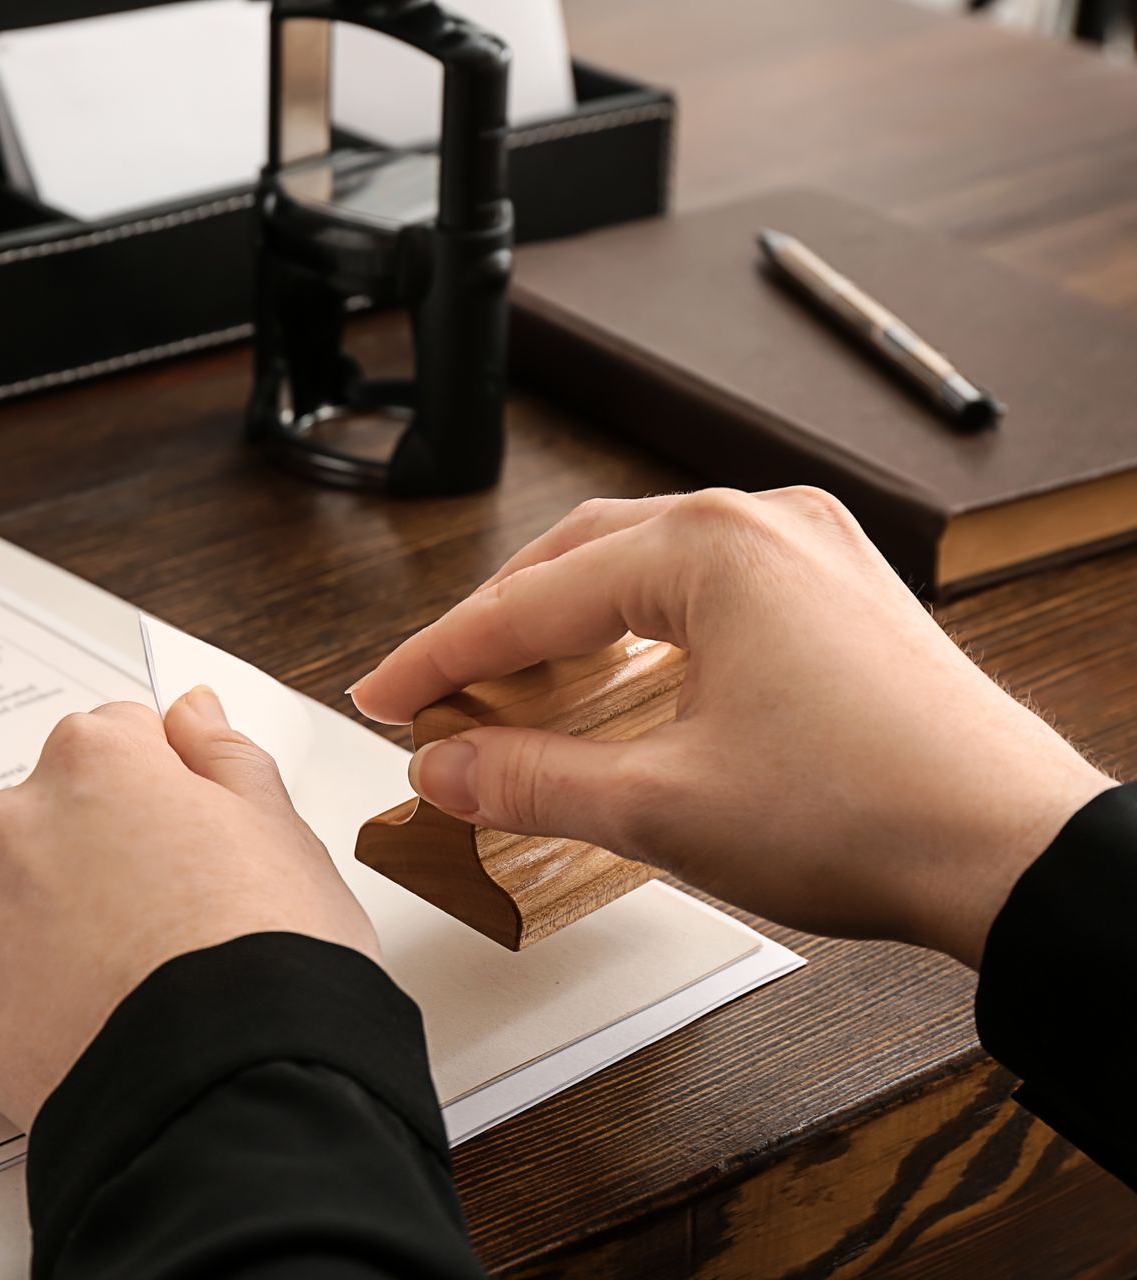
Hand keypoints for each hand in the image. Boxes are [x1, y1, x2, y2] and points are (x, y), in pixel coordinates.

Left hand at [0, 688, 378, 1129]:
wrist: (230, 1086)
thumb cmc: (269, 948)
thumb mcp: (282, 829)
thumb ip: (224, 755)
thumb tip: (192, 712)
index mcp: (93, 762)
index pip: (116, 740)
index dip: (165, 792)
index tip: (196, 841)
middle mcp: (14, 825)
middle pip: (49, 821)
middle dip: (95, 857)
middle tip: (168, 923)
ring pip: (7, 908)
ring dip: (51, 932)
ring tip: (129, 988)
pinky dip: (24, 1013)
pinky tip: (90, 1036)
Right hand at [349, 488, 1114, 967]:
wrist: (1018, 855)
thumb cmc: (872, 815)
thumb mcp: (661, 808)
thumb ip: (529, 780)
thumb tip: (443, 768)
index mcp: (710, 549)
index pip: (529, 600)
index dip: (439, 658)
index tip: (382, 695)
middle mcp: (762, 523)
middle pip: (578, 563)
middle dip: (497, 634)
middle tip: (433, 699)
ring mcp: (810, 550)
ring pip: (642, 569)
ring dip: (567, 629)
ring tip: (510, 696)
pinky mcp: (839, 592)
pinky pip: (705, 589)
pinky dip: (638, 633)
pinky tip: (614, 684)